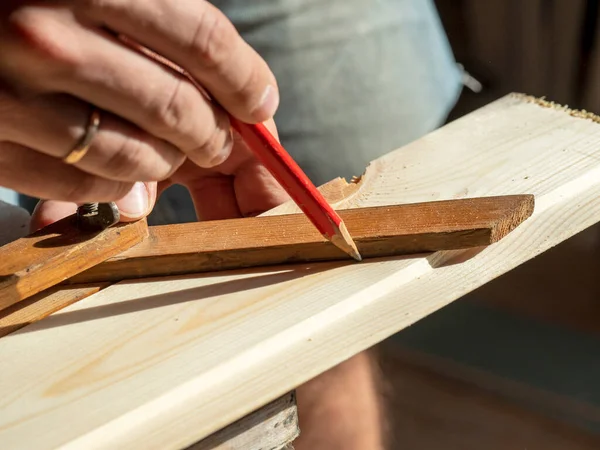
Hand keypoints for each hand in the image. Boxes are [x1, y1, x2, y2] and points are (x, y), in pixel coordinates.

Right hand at [0, 0, 280, 218]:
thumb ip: (159, 25)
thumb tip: (246, 96)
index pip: (201, 38)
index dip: (245, 78)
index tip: (260, 102)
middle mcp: (43, 33)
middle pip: (176, 106)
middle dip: (214, 133)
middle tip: (220, 140)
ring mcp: (10, 94)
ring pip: (136, 156)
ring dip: (168, 162)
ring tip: (172, 154)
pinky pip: (83, 185)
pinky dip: (117, 186)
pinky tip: (121, 171)